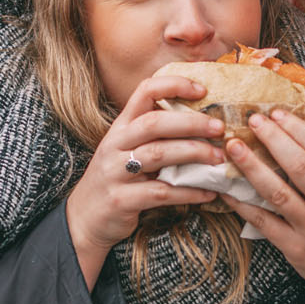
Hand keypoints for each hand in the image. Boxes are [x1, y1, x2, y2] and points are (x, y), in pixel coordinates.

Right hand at [66, 69, 224, 287]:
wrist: (84, 219)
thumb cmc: (116, 181)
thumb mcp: (127, 151)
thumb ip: (154, 137)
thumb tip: (202, 122)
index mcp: (120, 127)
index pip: (144, 92)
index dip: (174, 85)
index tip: (202, 90)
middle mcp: (115, 145)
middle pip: (154, 123)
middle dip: (191, 123)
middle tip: (219, 128)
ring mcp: (115, 172)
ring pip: (157, 154)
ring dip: (193, 153)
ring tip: (218, 158)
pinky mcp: (121, 200)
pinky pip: (160, 193)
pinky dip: (189, 192)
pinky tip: (208, 192)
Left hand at [225, 111, 304, 303]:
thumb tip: (303, 126)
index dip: (297, 129)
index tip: (276, 113)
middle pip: (300, 167)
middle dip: (273, 140)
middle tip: (252, 121)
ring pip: (278, 193)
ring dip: (252, 168)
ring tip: (233, 147)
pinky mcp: (295, 248)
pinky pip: (263, 222)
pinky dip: (243, 204)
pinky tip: (227, 188)